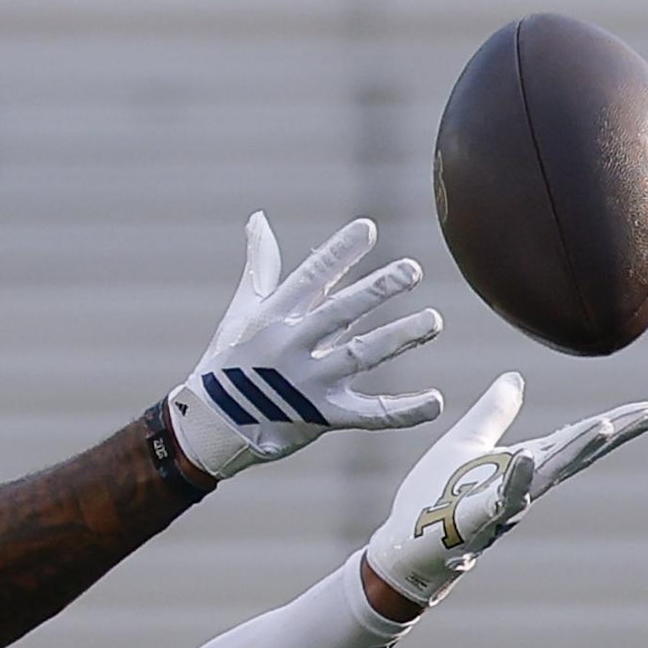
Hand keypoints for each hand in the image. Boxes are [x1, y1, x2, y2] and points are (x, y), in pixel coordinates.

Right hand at [161, 213, 448, 480]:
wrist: (212, 428)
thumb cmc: (230, 362)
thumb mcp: (242, 311)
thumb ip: (261, 265)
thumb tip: (258, 220)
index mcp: (275, 316)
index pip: (310, 277)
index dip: (338, 252)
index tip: (368, 228)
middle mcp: (292, 346)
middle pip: (339, 313)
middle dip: (375, 290)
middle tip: (411, 270)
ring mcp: (308, 383)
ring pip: (359, 357)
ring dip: (398, 338)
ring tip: (433, 321)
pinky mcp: (322, 417)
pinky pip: (369, 415)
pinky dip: (403, 411)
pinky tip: (435, 401)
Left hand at [360, 376, 647, 609]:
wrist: (402, 547)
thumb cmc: (433, 501)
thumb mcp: (465, 444)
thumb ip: (493, 412)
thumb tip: (515, 376)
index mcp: (520, 465)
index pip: (571, 440)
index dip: (610, 425)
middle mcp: (520, 487)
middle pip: (571, 456)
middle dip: (609, 435)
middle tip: (647, 415)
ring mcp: (499, 507)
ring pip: (543, 477)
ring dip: (573, 452)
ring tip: (604, 426)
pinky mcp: (471, 524)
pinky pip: (496, 501)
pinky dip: (513, 480)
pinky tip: (527, 457)